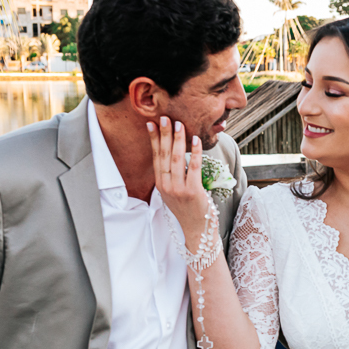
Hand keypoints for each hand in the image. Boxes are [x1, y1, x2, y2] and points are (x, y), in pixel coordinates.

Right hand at [148, 116, 208, 246]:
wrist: (197, 231)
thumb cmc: (189, 210)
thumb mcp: (174, 193)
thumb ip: (172, 177)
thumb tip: (175, 155)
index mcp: (161, 185)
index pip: (156, 158)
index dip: (154, 140)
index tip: (151, 124)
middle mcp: (167, 186)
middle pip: (165, 155)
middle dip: (165, 135)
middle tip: (165, 117)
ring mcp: (179, 189)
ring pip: (177, 159)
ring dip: (178, 140)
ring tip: (179, 125)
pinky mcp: (193, 192)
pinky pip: (194, 168)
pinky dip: (196, 153)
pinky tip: (196, 140)